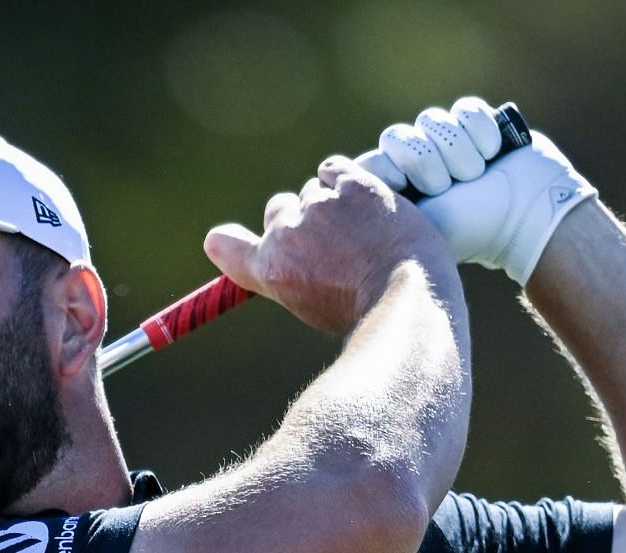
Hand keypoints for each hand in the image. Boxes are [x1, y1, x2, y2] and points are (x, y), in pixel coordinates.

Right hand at [203, 155, 451, 335]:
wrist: (405, 295)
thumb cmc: (365, 311)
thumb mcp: (313, 308)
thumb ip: (290, 279)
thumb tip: (283, 267)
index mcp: (271, 270)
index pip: (226, 247)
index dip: (228, 241)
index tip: (221, 240)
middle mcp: (286, 234)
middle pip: (279, 208)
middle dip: (300, 218)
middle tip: (333, 240)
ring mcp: (319, 206)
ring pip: (315, 190)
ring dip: (332, 202)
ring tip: (362, 230)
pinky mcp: (352, 185)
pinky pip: (334, 168)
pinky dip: (345, 179)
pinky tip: (362, 199)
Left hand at [354, 97, 596, 285]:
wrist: (526, 218)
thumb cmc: (471, 229)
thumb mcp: (418, 226)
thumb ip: (379, 213)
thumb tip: (341, 198)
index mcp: (396, 189)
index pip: (370, 162)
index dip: (384, 169)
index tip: (401, 186)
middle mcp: (417, 162)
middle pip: (397, 137)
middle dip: (424, 162)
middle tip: (445, 187)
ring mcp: (446, 141)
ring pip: (431, 121)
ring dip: (456, 151)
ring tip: (474, 176)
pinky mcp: (476, 123)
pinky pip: (464, 109)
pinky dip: (479, 131)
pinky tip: (492, 153)